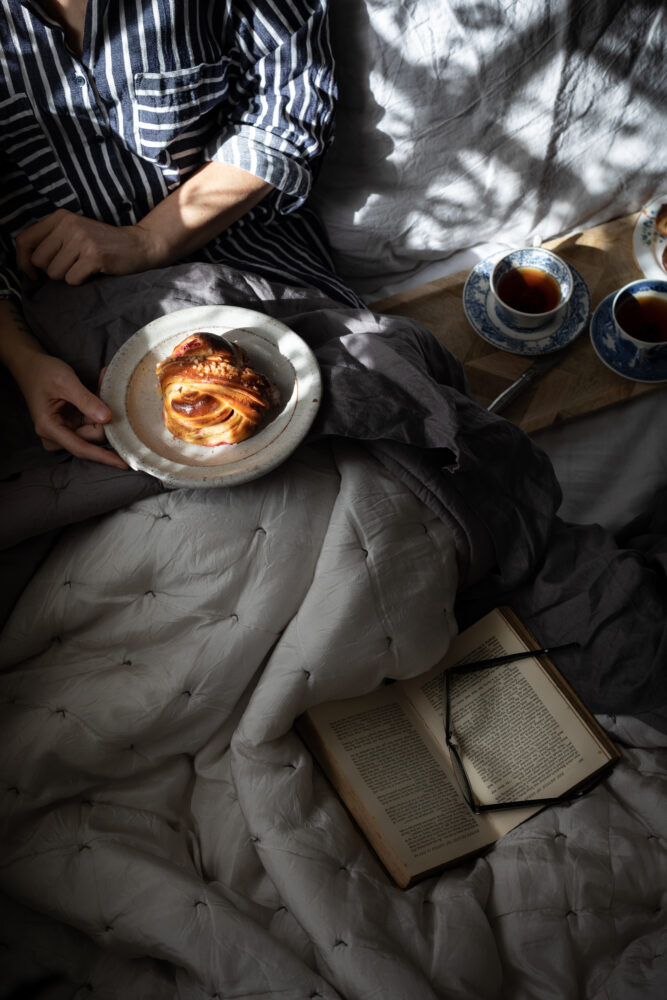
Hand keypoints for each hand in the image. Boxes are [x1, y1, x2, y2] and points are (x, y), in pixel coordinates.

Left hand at [15, 209, 156, 284]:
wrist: (138, 245)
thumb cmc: (103, 244)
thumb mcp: (73, 233)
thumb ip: (50, 241)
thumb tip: (27, 265)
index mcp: (59, 217)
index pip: (24, 241)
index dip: (23, 261)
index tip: (34, 273)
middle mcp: (68, 225)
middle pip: (40, 261)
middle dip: (52, 271)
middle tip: (70, 267)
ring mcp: (82, 239)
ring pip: (55, 273)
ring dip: (69, 276)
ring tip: (84, 267)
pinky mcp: (94, 256)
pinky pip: (72, 279)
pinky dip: (81, 281)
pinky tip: (93, 272)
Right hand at [15, 353, 127, 468]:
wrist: (31, 366)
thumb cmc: (43, 372)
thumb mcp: (65, 382)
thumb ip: (86, 400)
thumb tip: (107, 418)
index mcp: (49, 428)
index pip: (81, 448)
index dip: (104, 456)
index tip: (124, 463)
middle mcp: (56, 435)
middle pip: (93, 437)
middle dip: (106, 418)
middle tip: (110, 390)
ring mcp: (65, 430)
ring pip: (96, 429)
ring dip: (103, 410)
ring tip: (102, 384)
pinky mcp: (72, 424)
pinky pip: (94, 421)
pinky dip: (99, 407)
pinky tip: (100, 388)